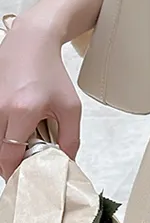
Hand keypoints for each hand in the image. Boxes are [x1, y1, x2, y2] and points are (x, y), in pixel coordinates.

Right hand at [0, 17, 80, 179]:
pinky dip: (1, 135)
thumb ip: (71, 138)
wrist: (30, 44)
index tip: (26, 178)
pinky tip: (14, 131)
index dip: (16, 172)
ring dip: (5, 149)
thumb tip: (66, 163)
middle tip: (27, 164)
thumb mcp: (70, 107)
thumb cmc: (50, 73)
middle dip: (10, 163)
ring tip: (23, 144)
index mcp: (22, 111)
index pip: (9, 156)